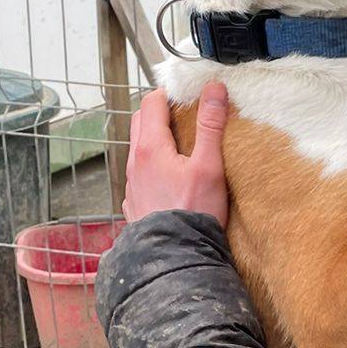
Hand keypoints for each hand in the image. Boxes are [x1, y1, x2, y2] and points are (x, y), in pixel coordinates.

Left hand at [124, 82, 230, 226]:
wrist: (176, 257)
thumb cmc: (193, 213)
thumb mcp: (209, 166)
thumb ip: (210, 126)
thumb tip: (214, 90)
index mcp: (150, 148)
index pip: (151, 102)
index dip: (169, 94)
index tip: (187, 96)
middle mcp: (135, 163)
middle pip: (141, 121)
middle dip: (160, 112)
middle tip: (185, 115)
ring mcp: (132, 184)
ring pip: (139, 149)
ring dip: (156, 139)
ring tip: (181, 146)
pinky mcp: (135, 202)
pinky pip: (139, 173)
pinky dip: (152, 165)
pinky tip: (170, 177)